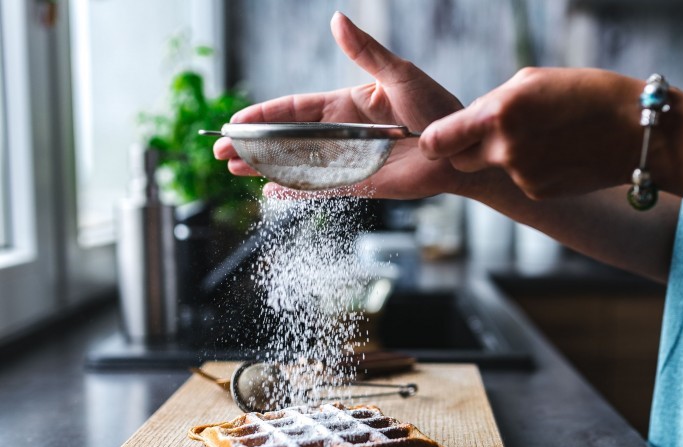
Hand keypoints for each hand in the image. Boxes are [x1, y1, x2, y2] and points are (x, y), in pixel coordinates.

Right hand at [215, 12, 471, 199]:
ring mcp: (350, 160)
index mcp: (347, 104)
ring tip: (234, 169)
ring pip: (298, 164)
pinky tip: (270, 191)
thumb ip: (366, 52)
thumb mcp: (400, 75)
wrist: (462, 149)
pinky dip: (297, 191)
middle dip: (253, 144)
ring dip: (265, 166)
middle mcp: (343, 133)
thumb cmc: (439, 108)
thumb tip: (336, 19)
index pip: (296, 109)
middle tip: (221, 151)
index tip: (236, 122)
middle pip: (288, 139)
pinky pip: (323, 188)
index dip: (264, 115)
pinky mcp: (362, 184)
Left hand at [419, 68, 645, 199]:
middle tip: (490, 133)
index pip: (436, 141)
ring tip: (540, 134)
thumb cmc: (586, 94)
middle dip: (466, 149)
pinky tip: (556, 151)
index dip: (432, 141)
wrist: (636, 132)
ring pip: (492, 168)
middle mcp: (504, 150)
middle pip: (458, 161)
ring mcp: (520, 176)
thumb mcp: (530, 81)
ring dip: (503, 155)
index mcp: (497, 114)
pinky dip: (529, 167)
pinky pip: (518, 179)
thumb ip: (491, 104)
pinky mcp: (537, 192)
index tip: (434, 139)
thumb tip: (468, 123)